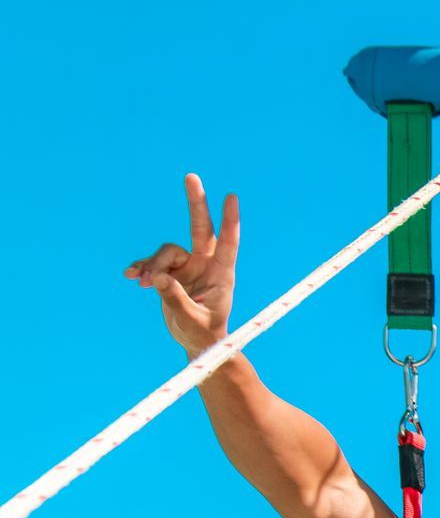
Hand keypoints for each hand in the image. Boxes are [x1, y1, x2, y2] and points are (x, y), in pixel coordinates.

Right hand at [124, 174, 240, 357]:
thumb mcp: (191, 319)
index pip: (227, 242)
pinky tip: (130, 275)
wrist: (195, 340)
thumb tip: (155, 278)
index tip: (232, 197)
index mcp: (222, 274)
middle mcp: (205, 264)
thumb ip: (174, 299)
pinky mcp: (169, 273)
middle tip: (191, 176)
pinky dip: (141, 268)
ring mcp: (187, 266)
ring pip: (165, 252)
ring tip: (141, 283)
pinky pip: (152, 263)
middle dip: (196, 202)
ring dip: (151, 265)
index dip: (229, 220)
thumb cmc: (203, 332)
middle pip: (200, 227)